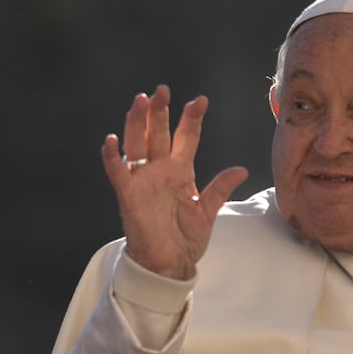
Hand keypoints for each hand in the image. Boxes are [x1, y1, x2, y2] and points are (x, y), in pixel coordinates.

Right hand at [100, 85, 248, 280]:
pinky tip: (111, 140)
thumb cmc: (185, 238)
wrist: (171, 264)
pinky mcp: (129, 196)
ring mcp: (143, 181)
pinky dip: (112, 158)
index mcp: (180, 171)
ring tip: (139, 101)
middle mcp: (160, 171)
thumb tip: (241, 169)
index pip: (186, 138)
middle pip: (158, 134)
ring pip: (137, 145)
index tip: (200, 100)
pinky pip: (118, 174)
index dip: (191, 119)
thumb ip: (220, 188)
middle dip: (160, 112)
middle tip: (161, 90)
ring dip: (137, 123)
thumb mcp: (207, 210)